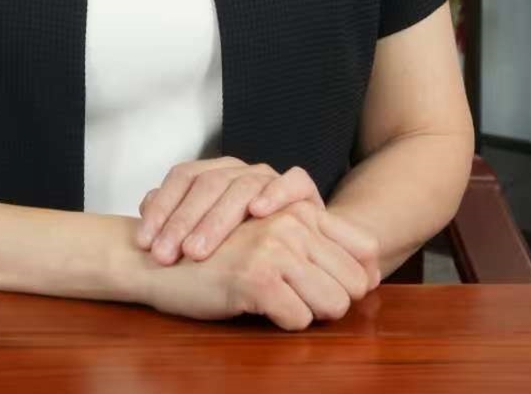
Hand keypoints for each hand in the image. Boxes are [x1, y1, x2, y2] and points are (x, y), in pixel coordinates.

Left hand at [136, 157, 323, 264]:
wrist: (297, 243)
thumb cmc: (243, 242)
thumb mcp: (204, 233)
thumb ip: (175, 216)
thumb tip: (144, 205)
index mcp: (213, 173)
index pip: (182, 178)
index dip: (162, 208)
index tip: (145, 243)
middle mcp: (239, 170)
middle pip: (207, 184)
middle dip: (182, 221)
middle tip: (165, 255)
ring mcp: (269, 178)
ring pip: (241, 186)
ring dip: (216, 219)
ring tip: (196, 251)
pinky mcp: (302, 190)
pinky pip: (292, 182)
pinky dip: (275, 194)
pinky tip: (257, 212)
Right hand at [138, 199, 378, 328]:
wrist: (155, 259)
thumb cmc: (214, 254)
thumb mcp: (271, 238)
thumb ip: (318, 245)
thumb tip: (376, 272)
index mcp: (299, 208)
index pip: (365, 250)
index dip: (355, 280)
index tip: (331, 290)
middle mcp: (292, 221)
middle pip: (354, 284)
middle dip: (331, 301)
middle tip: (290, 298)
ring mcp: (276, 246)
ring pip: (332, 304)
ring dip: (306, 312)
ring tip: (268, 299)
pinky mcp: (257, 275)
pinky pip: (298, 319)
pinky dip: (281, 322)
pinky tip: (251, 304)